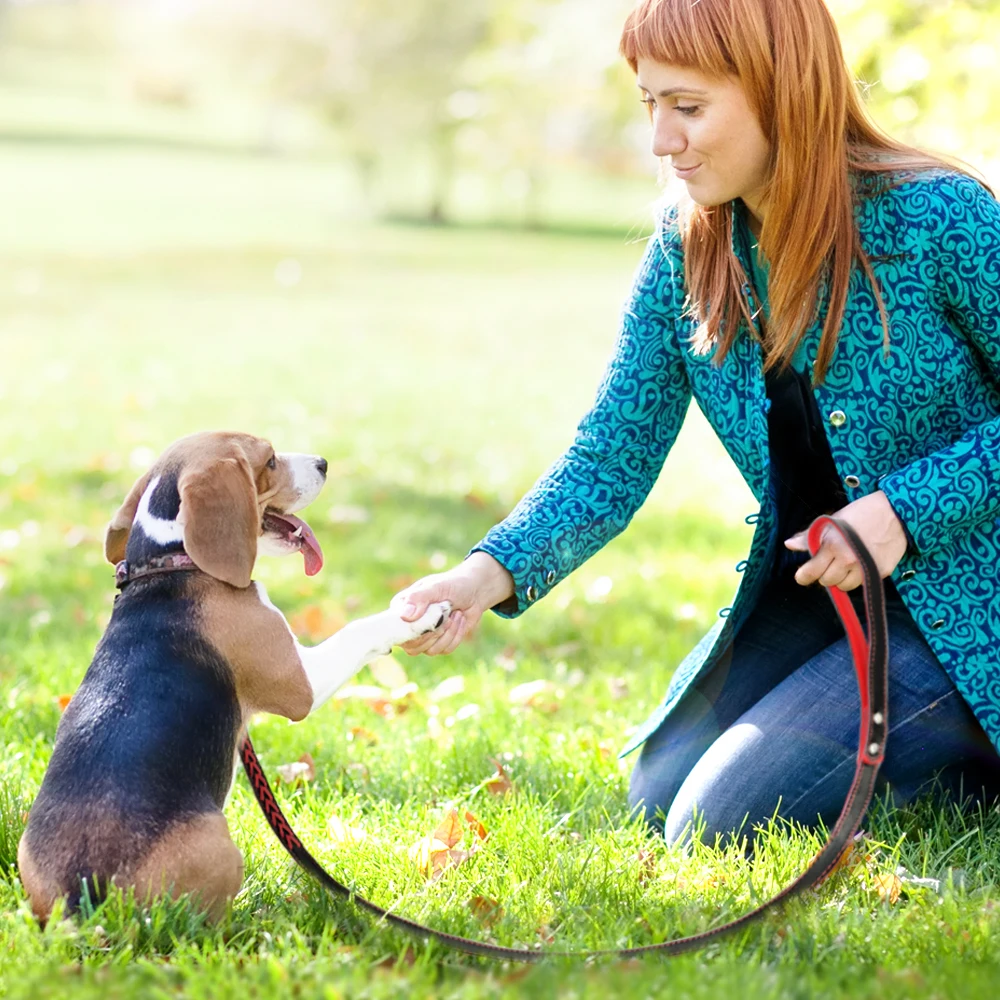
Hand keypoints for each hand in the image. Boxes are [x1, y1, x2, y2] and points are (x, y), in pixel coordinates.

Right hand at [392, 551, 514, 656]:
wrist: (475, 590)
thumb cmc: (452, 584)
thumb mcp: (436, 587)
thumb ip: (419, 598)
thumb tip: (405, 616)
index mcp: (400, 609)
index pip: (395, 630)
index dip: (412, 630)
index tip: (431, 620)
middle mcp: (409, 625)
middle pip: (412, 646)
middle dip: (434, 632)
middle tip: (446, 614)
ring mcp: (424, 636)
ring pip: (430, 650)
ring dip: (448, 633)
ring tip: (455, 613)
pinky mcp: (440, 643)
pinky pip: (445, 650)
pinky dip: (456, 635)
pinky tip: (460, 619)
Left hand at [784, 491, 908, 590]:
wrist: (895, 513)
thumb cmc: (860, 514)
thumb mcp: (831, 522)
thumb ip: (809, 536)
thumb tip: (789, 545)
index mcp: (832, 546)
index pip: (811, 572)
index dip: (804, 576)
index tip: (802, 576)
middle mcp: (848, 560)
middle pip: (827, 581)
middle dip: (824, 574)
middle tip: (829, 562)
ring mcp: (865, 568)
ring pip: (844, 586)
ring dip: (840, 578)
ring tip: (845, 562)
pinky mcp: (879, 573)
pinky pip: (861, 584)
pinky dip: (857, 578)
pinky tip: (859, 563)